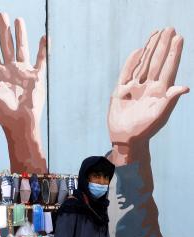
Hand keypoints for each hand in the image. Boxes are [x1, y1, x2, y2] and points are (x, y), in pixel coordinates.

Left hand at [0, 13, 46, 172]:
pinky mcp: (37, 77)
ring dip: (20, 35)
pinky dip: (43, 49)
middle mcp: (10, 70)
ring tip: (18, 20)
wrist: (20, 123)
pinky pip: (41, 60)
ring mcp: (24, 72)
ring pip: (22, 49)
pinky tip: (44, 37)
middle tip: (1, 15)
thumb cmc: (1, 113)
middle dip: (4, 30)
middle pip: (6, 45)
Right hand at [108, 28, 188, 148]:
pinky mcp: (121, 90)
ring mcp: (134, 87)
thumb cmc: (145, 129)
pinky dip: (131, 62)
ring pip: (143, 64)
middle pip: (157, 62)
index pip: (169, 69)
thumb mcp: (160, 116)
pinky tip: (139, 51)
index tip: (178, 38)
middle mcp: (149, 87)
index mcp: (160, 92)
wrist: (125, 138)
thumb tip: (185, 87)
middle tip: (169, 29)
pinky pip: (127, 72)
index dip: (174, 54)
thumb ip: (170, 100)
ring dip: (150, 49)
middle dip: (163, 46)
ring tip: (156, 34)